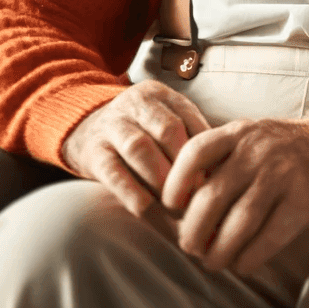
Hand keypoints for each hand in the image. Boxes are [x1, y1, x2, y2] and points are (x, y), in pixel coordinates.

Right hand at [61, 81, 211, 222]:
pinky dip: (134, 195)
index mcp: (161, 94)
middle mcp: (135, 104)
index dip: (207, 150)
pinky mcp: (93, 152)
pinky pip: (114, 174)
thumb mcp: (164, 122)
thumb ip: (190, 139)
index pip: (190, 118)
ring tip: (179, 208)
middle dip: (186, 166)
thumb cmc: (141, 132)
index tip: (219, 179)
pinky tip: (150, 213)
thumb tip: (224, 172)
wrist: (85, 128)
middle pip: (168, 130)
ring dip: (163, 181)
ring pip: (140, 148)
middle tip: (201, 197)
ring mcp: (111, 126)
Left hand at [160, 116, 308, 275]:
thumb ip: (214, 163)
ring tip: (212, 262)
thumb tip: (178, 212)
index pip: (195, 153)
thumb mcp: (245, 141)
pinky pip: (269, 238)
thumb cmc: (275, 154)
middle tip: (189, 246)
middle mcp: (259, 151)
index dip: (175, 184)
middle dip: (193, 230)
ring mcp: (283, 176)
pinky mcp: (303, 202)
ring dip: (219, 251)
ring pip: (240, 222)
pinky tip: (241, 264)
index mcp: (238, 133)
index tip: (172, 208)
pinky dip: (249, 258)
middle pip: (213, 196)